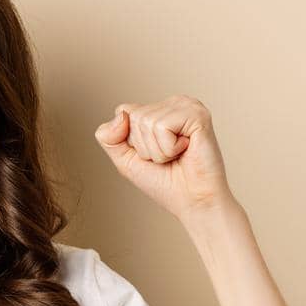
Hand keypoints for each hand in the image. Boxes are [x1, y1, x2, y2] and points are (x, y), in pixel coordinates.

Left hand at [93, 94, 232, 216]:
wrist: (193, 202)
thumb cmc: (165, 182)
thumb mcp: (125, 160)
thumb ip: (109, 137)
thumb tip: (121, 115)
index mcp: (159, 109)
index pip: (123, 112)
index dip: (131, 142)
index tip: (152, 154)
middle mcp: (173, 103)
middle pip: (133, 117)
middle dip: (145, 147)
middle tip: (168, 157)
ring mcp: (187, 106)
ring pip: (146, 121)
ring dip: (158, 150)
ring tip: (177, 155)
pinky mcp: (197, 114)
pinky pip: (162, 126)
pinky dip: (169, 148)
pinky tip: (186, 150)